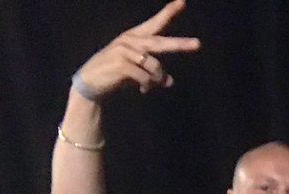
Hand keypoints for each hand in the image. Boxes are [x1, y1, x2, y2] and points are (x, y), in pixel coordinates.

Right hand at [73, 0, 199, 98]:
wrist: (91, 83)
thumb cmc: (116, 74)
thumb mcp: (138, 72)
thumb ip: (154, 74)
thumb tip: (170, 81)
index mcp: (135, 38)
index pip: (155, 23)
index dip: (168, 12)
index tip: (182, 2)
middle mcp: (130, 40)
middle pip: (160, 42)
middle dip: (179, 44)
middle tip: (198, 44)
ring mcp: (124, 50)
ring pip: (154, 66)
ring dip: (156, 79)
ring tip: (150, 86)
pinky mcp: (120, 63)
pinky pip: (145, 77)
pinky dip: (147, 86)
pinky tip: (142, 90)